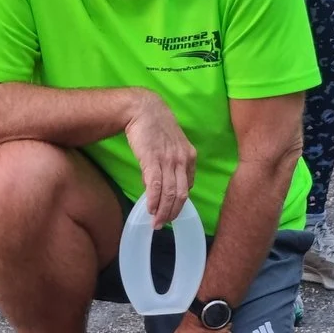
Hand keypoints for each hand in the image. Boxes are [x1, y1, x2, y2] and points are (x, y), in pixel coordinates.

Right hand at [123, 94, 197, 221]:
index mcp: (190, 157)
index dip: (180, 202)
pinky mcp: (152, 160)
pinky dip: (153, 200)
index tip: (172, 211)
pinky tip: (149, 209)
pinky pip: (155, 186)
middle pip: (181, 194)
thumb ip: (172, 163)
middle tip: (163, 224)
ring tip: (156, 222)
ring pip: (169, 193)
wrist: (143, 109)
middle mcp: (182, 160)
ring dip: (163, 211)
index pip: (188, 186)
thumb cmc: (156, 126)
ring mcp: (168, 160)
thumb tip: (162, 183)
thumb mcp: (172, 144)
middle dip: (173, 213)